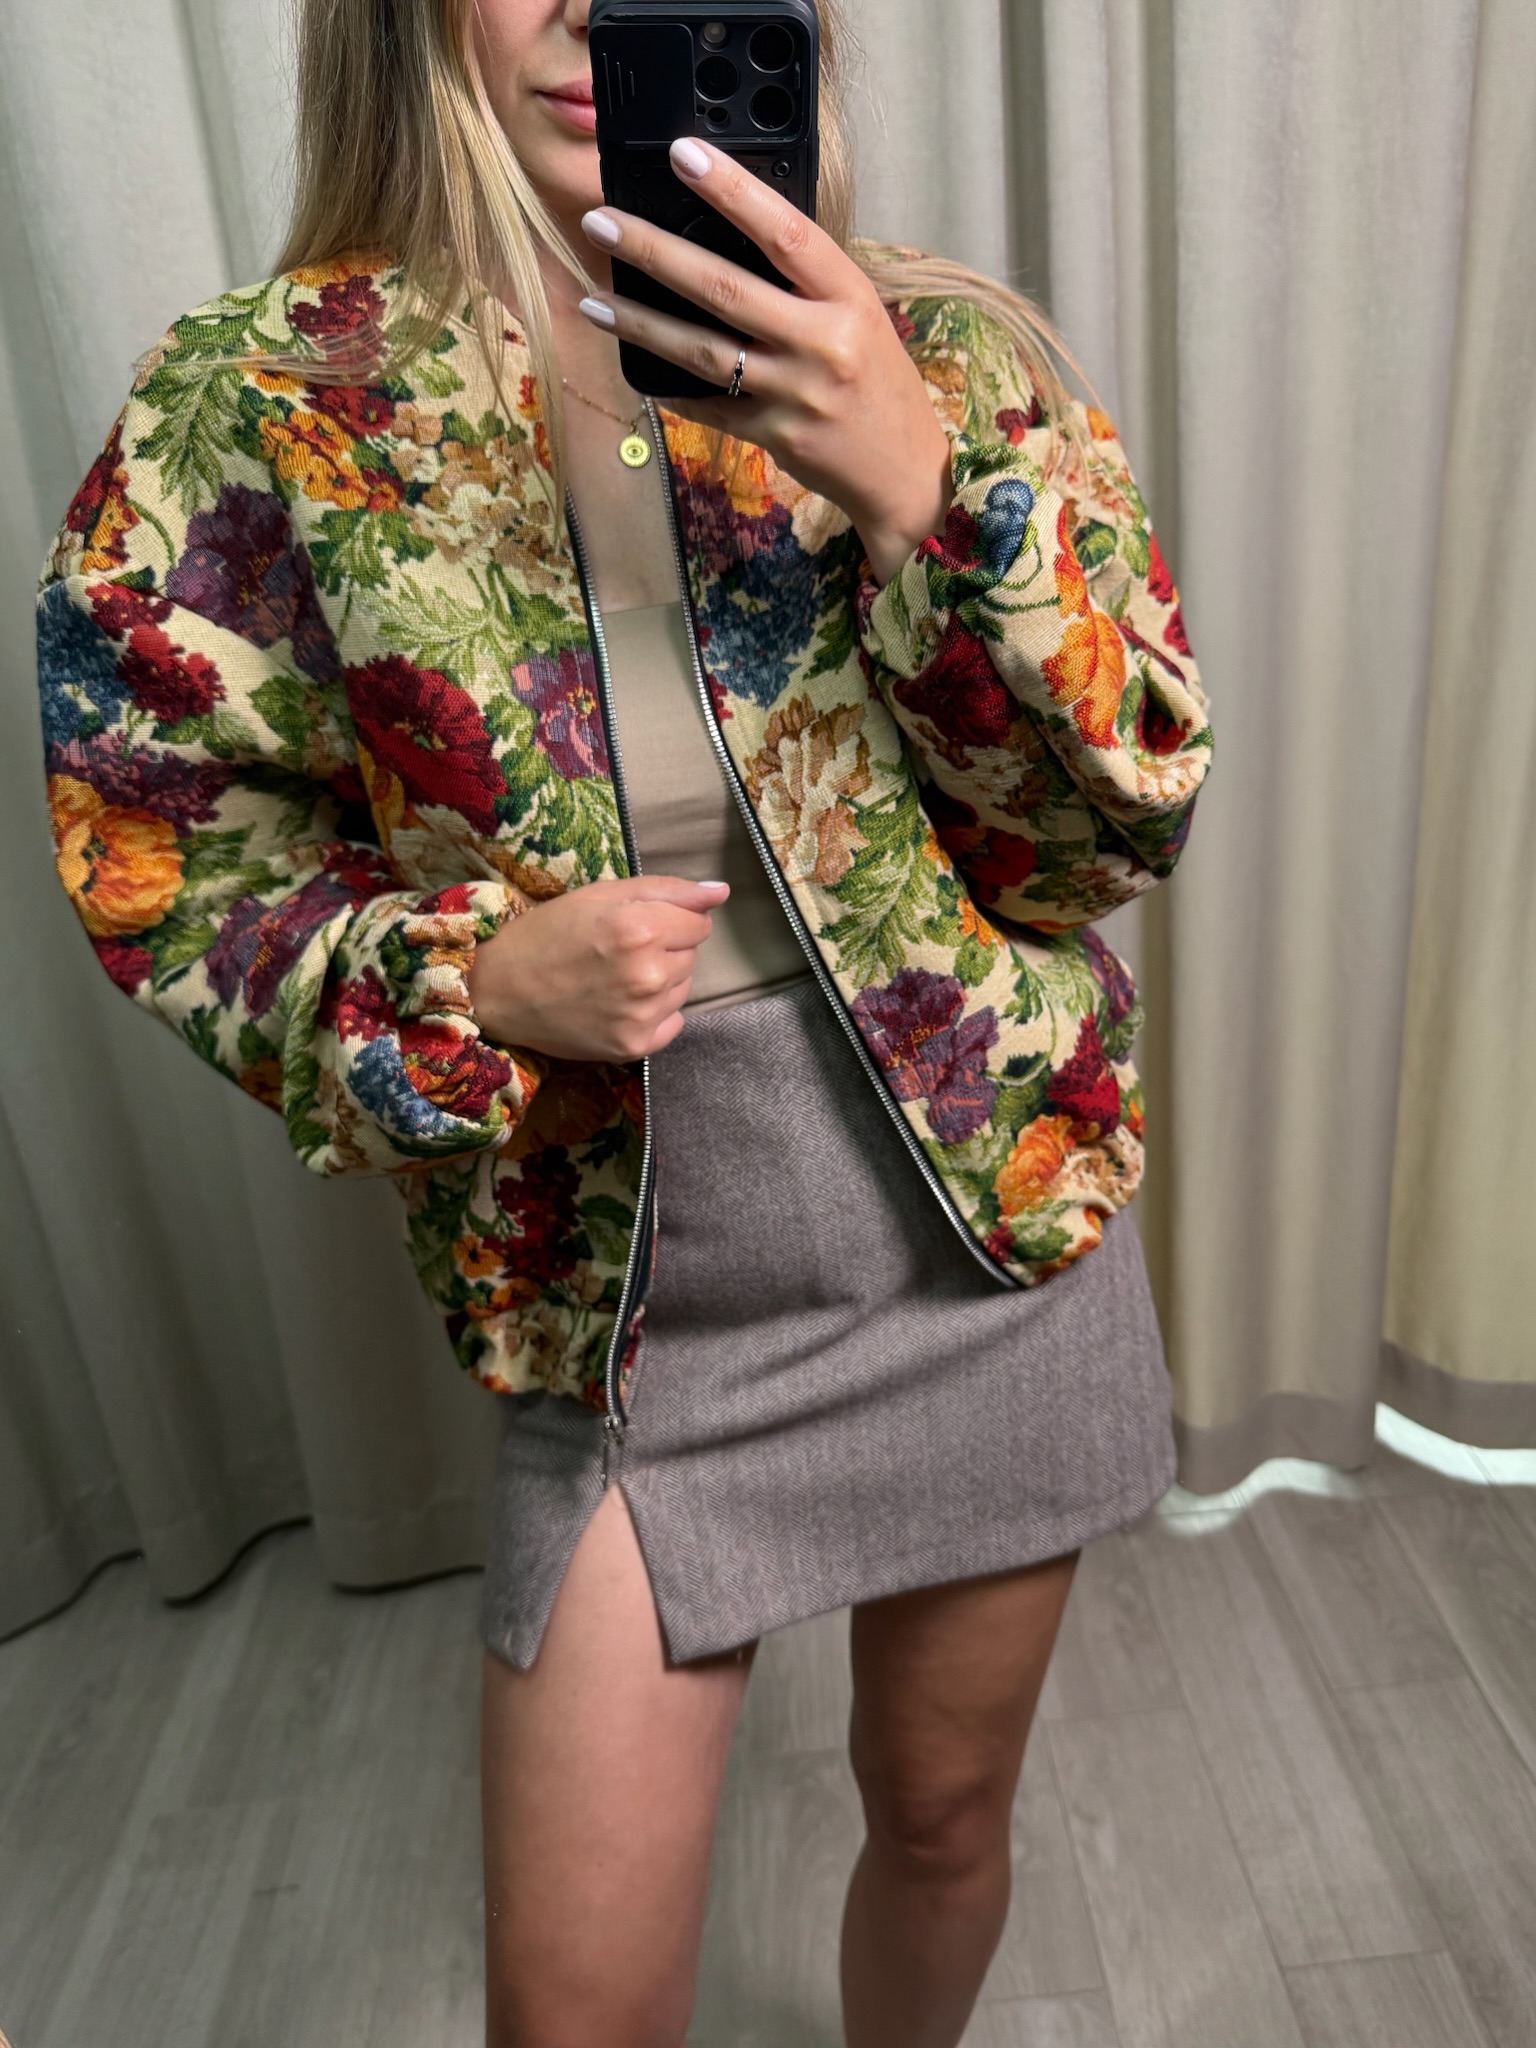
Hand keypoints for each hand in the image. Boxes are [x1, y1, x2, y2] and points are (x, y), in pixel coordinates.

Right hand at [465, 875, 728, 1062]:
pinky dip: (655, 1013)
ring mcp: (643, 1015)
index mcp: (640, 928)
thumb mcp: (601, 895)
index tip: (637, 924)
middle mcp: (648, 974)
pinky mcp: (636, 1046)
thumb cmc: (547, 934)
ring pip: (684, 987)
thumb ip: (667, 890)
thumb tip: (720, 892)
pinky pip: (673, 1021)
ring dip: (661, 980)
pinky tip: (619, 1005)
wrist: (499, 992)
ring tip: (616, 978)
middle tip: (618, 951)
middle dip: (666, 948)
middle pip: (692, 954)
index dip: (669, 919)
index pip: (699, 922)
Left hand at [578, 137, 954, 585]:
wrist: (906, 474)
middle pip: (726, 289)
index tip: (684, 155)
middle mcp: (823, 343)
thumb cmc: (880, 384)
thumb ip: (806, 285)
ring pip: (703, 351)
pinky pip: (709, 405)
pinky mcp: (775, 437)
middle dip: (656, 252)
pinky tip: (635, 366)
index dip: (733, 191)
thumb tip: (730, 241)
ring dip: (642, 324)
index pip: (786, 232)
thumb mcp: (861, 318)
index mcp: (849, 299)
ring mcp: (796, 394)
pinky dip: (671, 386)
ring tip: (595, 300)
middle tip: (603, 223)